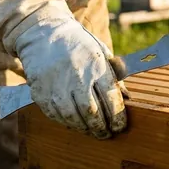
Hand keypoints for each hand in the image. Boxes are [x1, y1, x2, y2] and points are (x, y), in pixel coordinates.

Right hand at [14, 17, 126, 138]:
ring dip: (84, 128)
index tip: (120, 127)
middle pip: (91, 111)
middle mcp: (76, 75)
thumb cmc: (79, 45)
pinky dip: (67, 122)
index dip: (117, 117)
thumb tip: (128, 98)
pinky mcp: (40, 91)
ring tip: (92, 131)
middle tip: (106, 134)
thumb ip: (115, 74)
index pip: (110, 98)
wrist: (44, 34)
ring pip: (72, 117)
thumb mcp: (101, 52)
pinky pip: (55, 115)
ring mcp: (56, 84)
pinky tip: (75, 123)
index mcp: (96, 65)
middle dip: (101, 128)